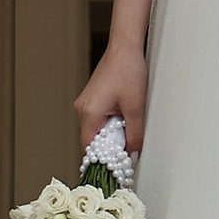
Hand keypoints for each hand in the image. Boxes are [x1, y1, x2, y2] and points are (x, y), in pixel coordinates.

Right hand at [77, 36, 146, 167]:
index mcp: (88, 113)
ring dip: (109, 137)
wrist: (125, 47)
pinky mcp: (92, 98)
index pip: (89, 149)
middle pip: (91, 141)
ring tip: (126, 136)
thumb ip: (134, 135)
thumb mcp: (136, 108)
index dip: (102, 161)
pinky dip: (108, 126)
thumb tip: (133, 156)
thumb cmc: (128, 71)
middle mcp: (82, 109)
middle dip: (108, 149)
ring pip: (95, 130)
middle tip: (125, 155)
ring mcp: (85, 103)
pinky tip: (122, 122)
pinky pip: (97, 120)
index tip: (114, 170)